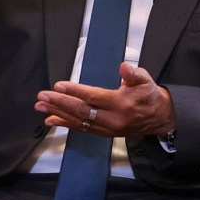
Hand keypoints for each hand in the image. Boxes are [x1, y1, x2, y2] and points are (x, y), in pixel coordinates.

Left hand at [34, 62, 174, 137]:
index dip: (75, 92)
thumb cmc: (149, 95)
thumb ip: (133, 73)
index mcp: (120, 103)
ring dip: (57, 114)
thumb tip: (124, 66)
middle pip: (81, 111)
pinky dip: (65, 124)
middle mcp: (111, 118)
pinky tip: (51, 119)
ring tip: (40, 107)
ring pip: (78, 121)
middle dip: (59, 103)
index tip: (58, 86)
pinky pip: (81, 129)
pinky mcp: (103, 133)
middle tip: (42, 97)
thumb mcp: (146, 80)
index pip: (93, 97)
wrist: (159, 118)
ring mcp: (106, 128)